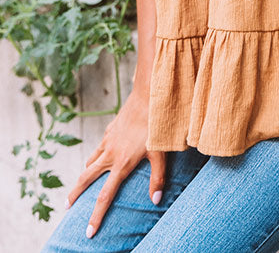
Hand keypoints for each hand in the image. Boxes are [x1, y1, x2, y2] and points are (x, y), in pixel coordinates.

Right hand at [65, 90, 165, 237]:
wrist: (147, 97)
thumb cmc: (155, 126)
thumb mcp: (160, 153)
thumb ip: (157, 178)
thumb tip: (155, 201)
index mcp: (121, 164)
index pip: (105, 196)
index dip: (96, 215)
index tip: (88, 232)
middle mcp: (110, 155)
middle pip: (86, 178)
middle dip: (75, 194)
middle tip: (67, 207)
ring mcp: (107, 141)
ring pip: (90, 161)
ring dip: (85, 173)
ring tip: (83, 182)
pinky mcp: (109, 131)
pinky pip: (99, 147)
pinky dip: (97, 155)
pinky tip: (103, 154)